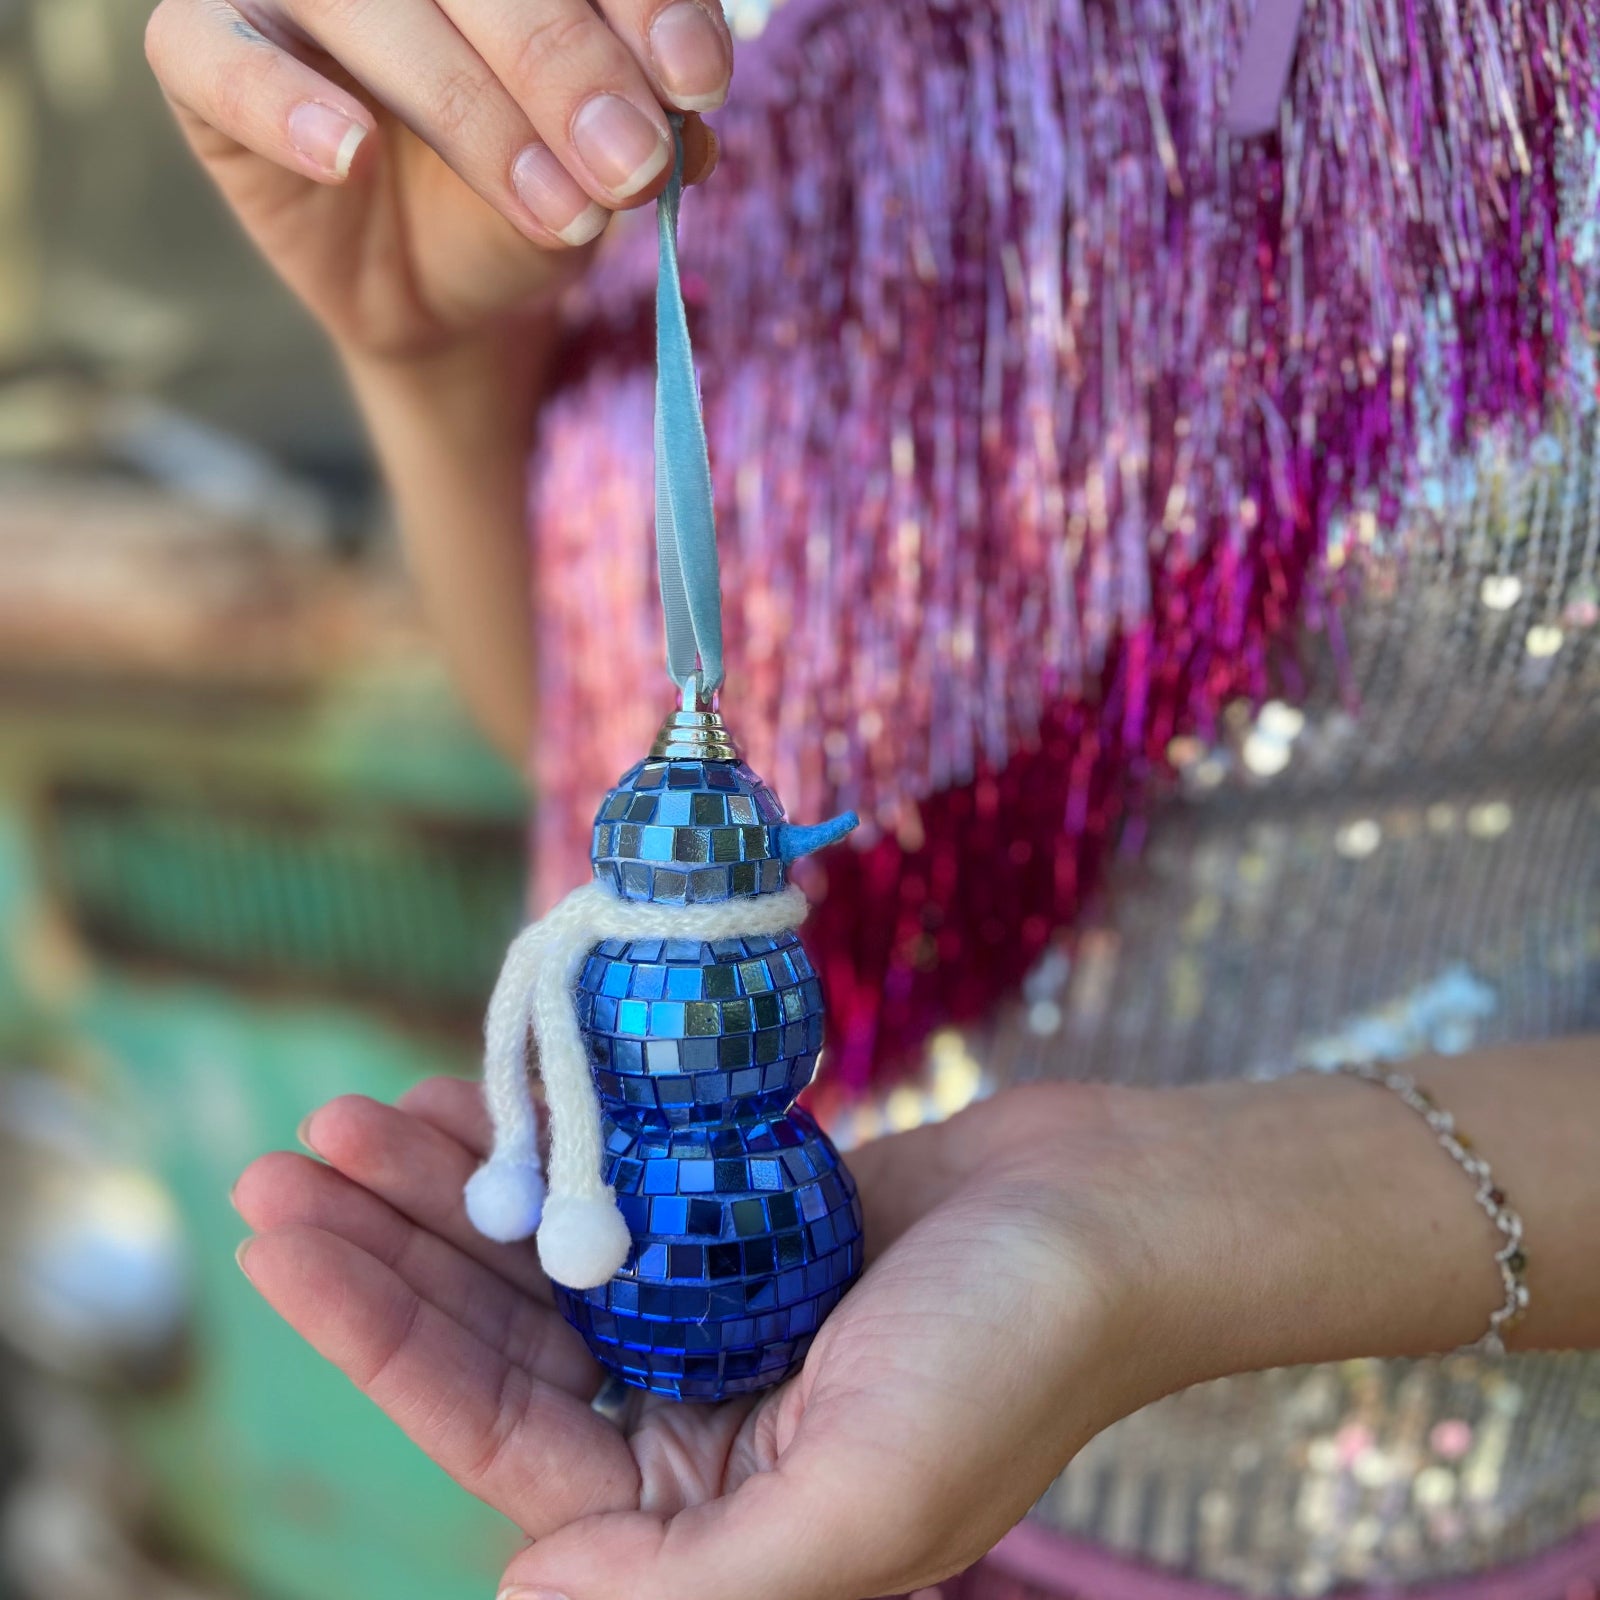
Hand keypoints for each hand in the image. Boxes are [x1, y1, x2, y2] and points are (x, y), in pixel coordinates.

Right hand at [144, 0, 725, 359]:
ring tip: (554, 206)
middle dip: (564, 64)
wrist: (440, 284)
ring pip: (363, 3)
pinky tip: (348, 152)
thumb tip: (686, 119)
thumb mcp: (601, 161)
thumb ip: (643, 117)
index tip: (698, 83)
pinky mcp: (201, 53)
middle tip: (630, 166)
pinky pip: (211, 57)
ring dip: (469, 108)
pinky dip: (280, 102)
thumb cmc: (523, 189)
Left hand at [232, 1078, 1164, 1598]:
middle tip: (286, 1160)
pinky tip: (475, 1095)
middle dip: (386, 1252)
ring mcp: (712, 1314)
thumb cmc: (1013, 1353)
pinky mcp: (742, 1225)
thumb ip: (696, 1584)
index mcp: (704, 1513)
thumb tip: (522, 1588)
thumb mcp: (867, 1497)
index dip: (380, 1339)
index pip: (498, 1433)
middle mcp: (692, 1422)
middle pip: (498, 1335)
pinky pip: (614, 1186)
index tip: (286, 1240)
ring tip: (350, 1119)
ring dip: (449, 1189)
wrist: (1116, 1212)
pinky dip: (548, 1142)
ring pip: (543, 1254)